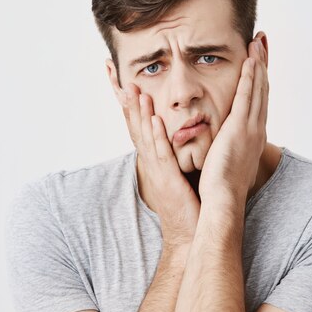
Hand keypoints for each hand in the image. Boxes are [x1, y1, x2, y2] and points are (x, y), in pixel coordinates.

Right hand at [122, 83, 199, 247]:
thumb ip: (178, 153)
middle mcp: (151, 163)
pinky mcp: (168, 180)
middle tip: (119, 77)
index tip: (124, 82)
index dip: (131, 105)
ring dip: (139, 113)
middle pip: (135, 127)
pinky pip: (161, 154)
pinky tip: (153, 119)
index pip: (140, 126)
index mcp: (155, 159)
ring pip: (145, 137)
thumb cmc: (189, 204)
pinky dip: (155, 136)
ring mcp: (158, 172)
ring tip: (135, 91)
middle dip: (128, 102)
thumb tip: (183, 133)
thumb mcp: (180, 172)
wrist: (191, 233)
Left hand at [198, 36, 268, 209]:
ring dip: (258, 64)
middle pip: (262, 90)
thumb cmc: (222, 186)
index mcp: (253, 136)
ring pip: (258, 89)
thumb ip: (229, 148)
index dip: (259, 80)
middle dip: (263, 65)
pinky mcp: (241, 127)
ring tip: (258, 43)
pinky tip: (250, 61)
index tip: (258, 61)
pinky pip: (247, 96)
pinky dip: (250, 77)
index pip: (258, 101)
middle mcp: (257, 128)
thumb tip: (225, 145)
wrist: (223, 199)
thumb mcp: (229, 162)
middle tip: (263, 43)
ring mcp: (251, 127)